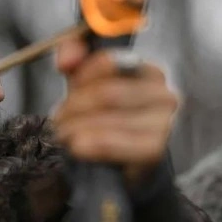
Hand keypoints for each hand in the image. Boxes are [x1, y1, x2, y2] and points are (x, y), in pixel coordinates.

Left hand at [52, 35, 177, 187]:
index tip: (68, 88)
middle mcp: (163, 94)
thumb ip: (74, 54)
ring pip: (108, 117)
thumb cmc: (105, 118)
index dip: (81, 75)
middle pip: (106, 93)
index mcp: (149, 72)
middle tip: (58, 118)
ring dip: (76, 127)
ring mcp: (163, 122)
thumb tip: (66, 62)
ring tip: (62, 134)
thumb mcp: (87, 81)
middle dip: (74, 107)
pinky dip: (91, 144)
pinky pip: (115, 142)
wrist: (123, 168)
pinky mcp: (154, 149)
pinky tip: (77, 147)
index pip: (109, 62)